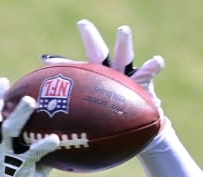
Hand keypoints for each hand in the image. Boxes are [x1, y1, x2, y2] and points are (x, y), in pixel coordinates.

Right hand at [0, 78, 60, 176]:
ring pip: (8, 131)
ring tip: (31, 102)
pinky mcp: (19, 169)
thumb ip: (43, 145)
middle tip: (9, 84)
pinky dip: (43, 146)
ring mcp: (9, 158)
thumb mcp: (34, 160)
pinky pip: (31, 154)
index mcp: (2, 144)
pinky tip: (54, 140)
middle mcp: (2, 148)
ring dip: (19, 115)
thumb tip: (66, 132)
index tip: (1, 83)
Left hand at [43, 19, 165, 109]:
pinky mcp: (145, 82)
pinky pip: (150, 73)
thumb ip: (77, 113)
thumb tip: (49, 117)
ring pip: (124, 56)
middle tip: (82, 24)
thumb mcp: (94, 116)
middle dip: (90, 38)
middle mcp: (110, 72)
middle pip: (98, 52)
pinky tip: (156, 59)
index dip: (61, 64)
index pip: (75, 68)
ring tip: (122, 30)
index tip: (46, 60)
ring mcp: (128, 75)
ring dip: (123, 43)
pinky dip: (152, 65)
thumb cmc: (112, 117)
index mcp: (95, 78)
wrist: (136, 126)